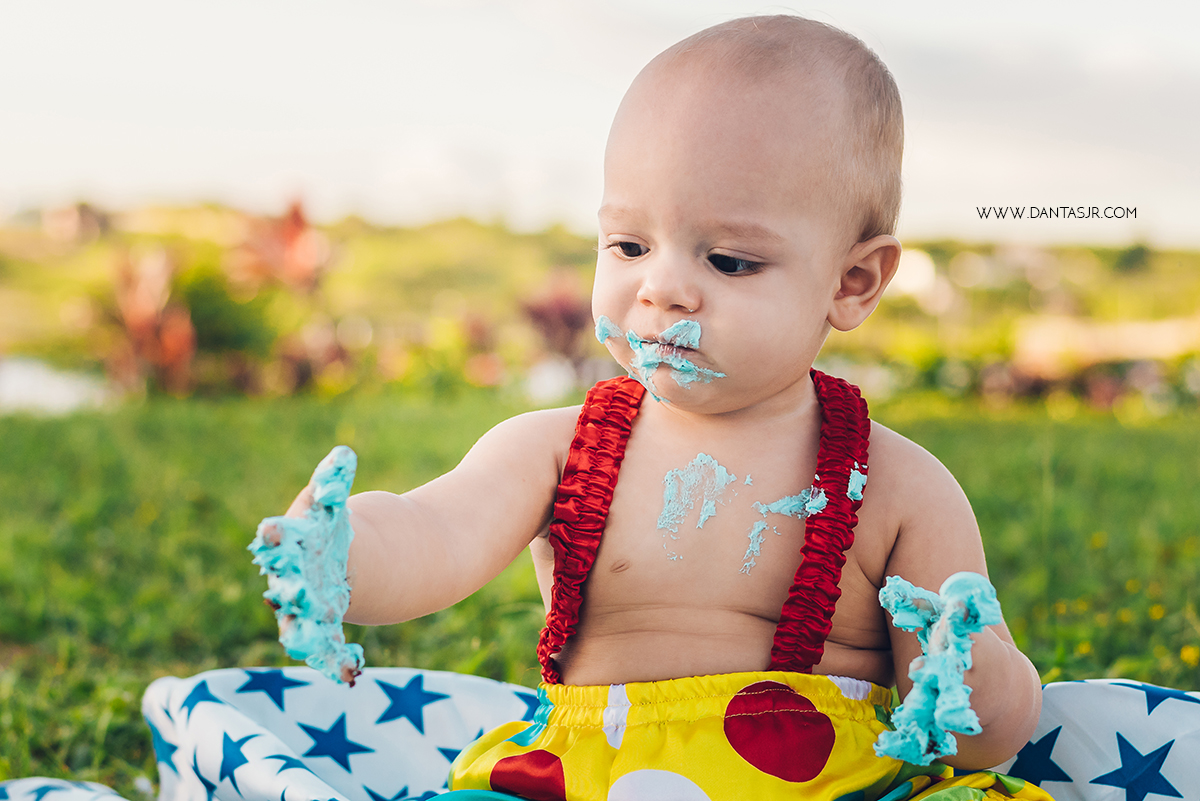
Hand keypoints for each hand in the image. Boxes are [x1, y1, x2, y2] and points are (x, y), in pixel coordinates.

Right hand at [249, 446, 364, 684]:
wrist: (348, 562)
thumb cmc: (330, 530)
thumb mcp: (331, 507)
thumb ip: (330, 487)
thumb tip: (342, 458)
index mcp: (290, 547)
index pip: (280, 542)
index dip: (276, 539)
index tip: (273, 531)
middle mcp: (289, 581)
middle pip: (286, 585)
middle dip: (288, 588)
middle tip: (290, 590)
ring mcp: (306, 609)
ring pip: (299, 625)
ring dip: (302, 634)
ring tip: (303, 643)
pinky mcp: (325, 629)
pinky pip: (327, 649)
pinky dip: (335, 660)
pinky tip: (348, 671)